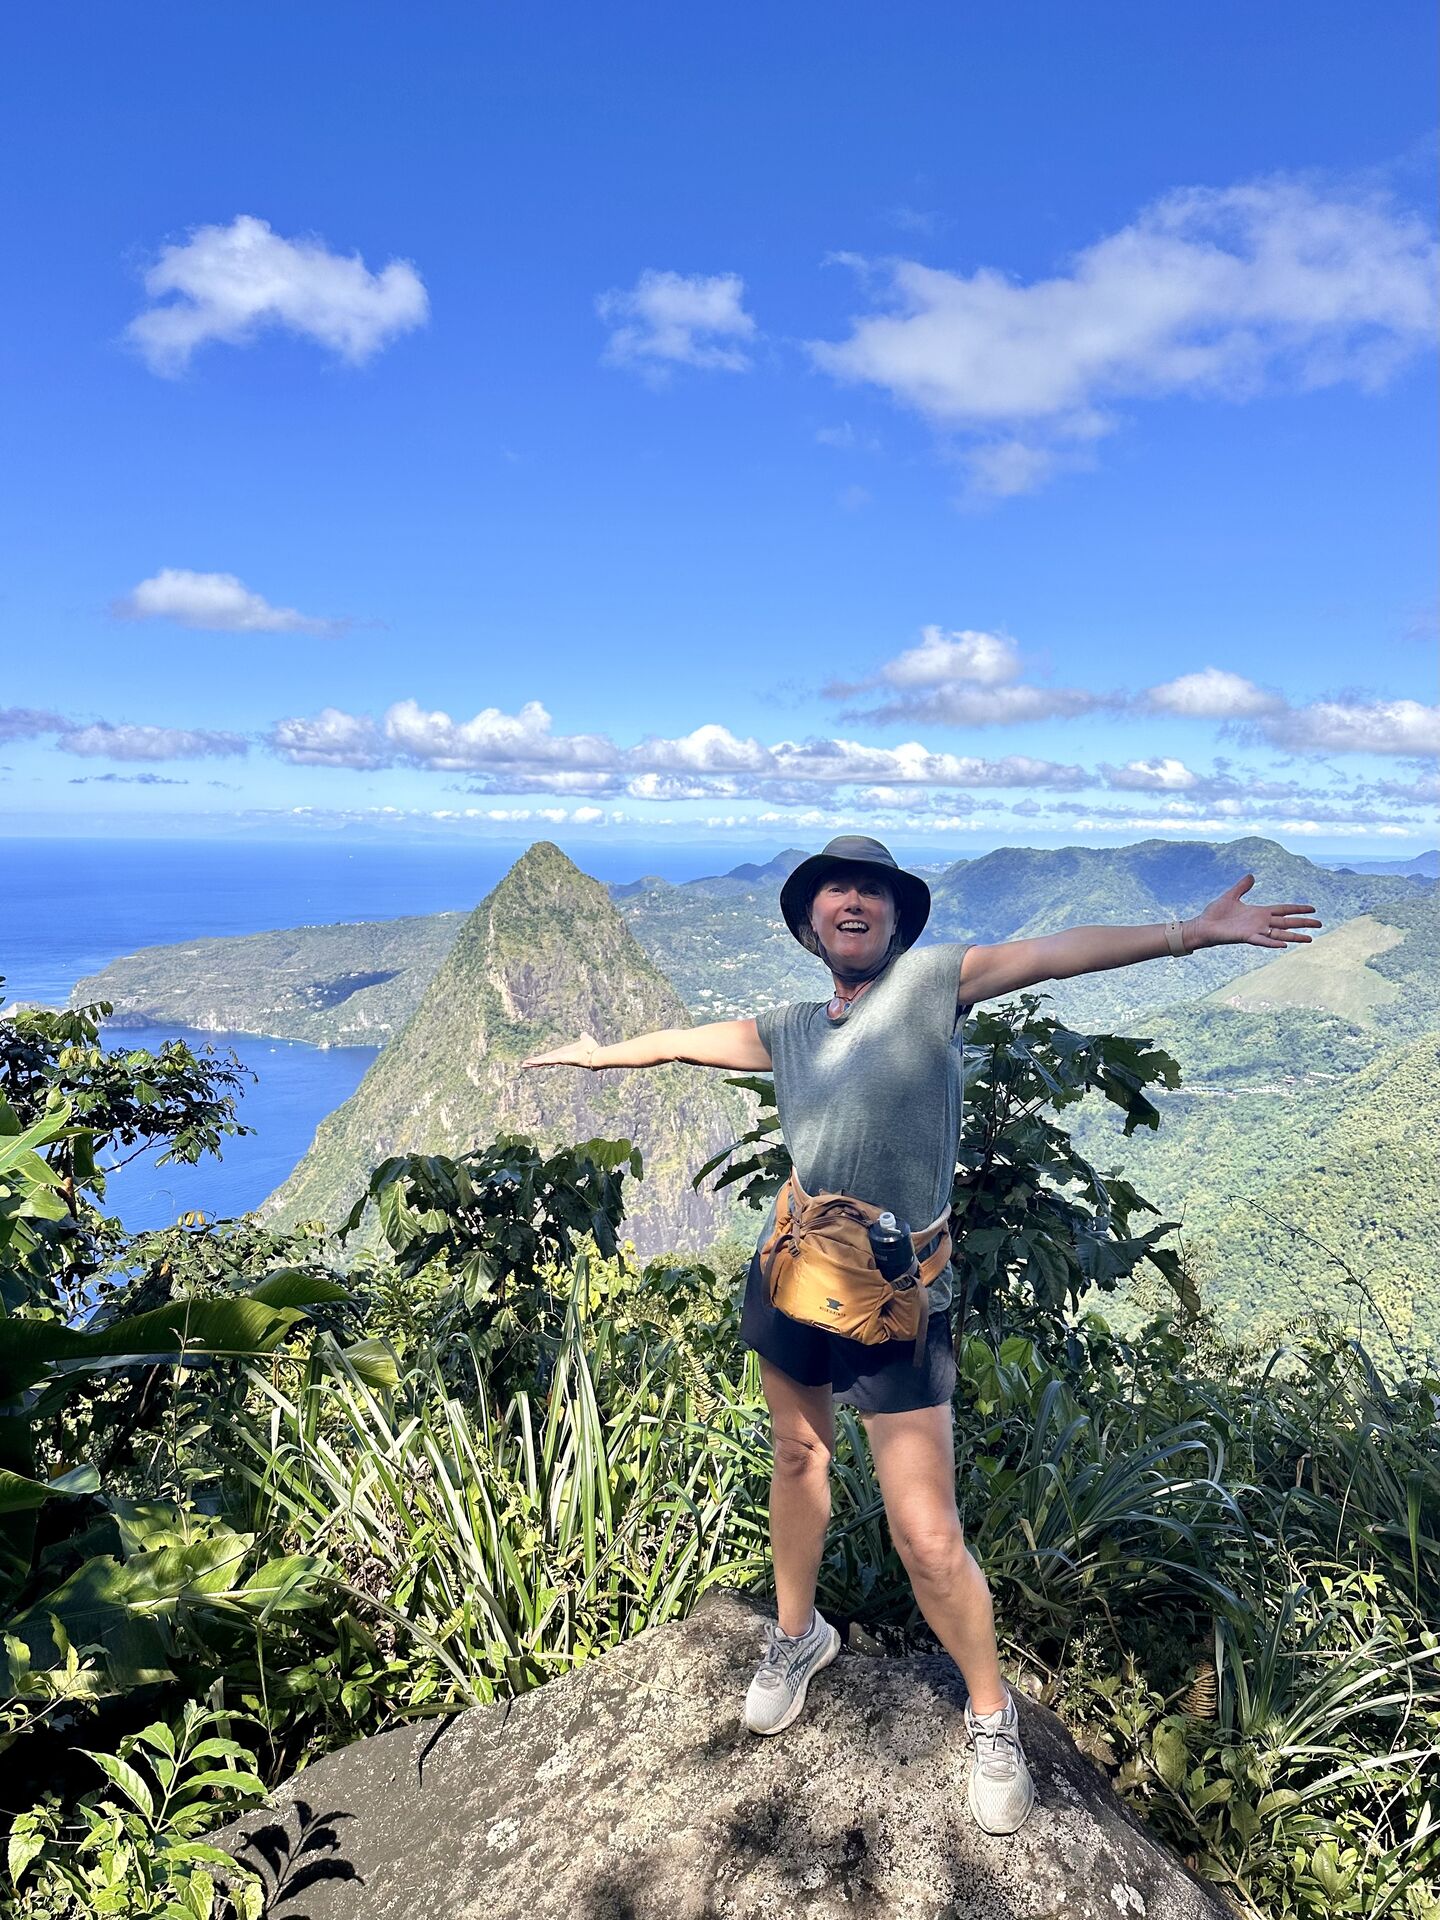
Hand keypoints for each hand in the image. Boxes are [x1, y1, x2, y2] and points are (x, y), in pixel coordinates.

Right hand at [520, 1033, 600, 1068]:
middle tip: (524, 1065)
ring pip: (544, 1060)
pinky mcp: (560, 1059)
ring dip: (533, 1062)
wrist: (596, 1055)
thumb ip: (584, 1037)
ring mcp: (560, 1059)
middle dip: (534, 1062)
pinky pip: (547, 1060)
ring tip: (523, 1064)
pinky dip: (539, 1061)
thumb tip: (584, 1034)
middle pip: (544, 1059)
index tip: (535, 1060)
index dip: (543, 1058)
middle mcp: (561, 1057)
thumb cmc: (592, 1049)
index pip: (551, 1056)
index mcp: (564, 1053)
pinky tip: (531, 1062)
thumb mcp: (586, 1040)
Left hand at [1189, 875, 1322, 950]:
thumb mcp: (1231, 896)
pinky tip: (1285, 945)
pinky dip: (1272, 943)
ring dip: (1294, 937)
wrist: (1202, 925)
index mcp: (1259, 912)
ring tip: (1310, 939)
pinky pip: (1262, 941)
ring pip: (1280, 934)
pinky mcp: (1246, 937)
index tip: (1313, 908)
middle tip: (1320, 924)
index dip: (1297, 909)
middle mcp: (1260, 922)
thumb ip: (1242, 887)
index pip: (1284, 910)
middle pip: (1287, 923)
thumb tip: (1251, 876)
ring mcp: (1255, 931)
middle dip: (1303, 923)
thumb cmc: (1215, 913)